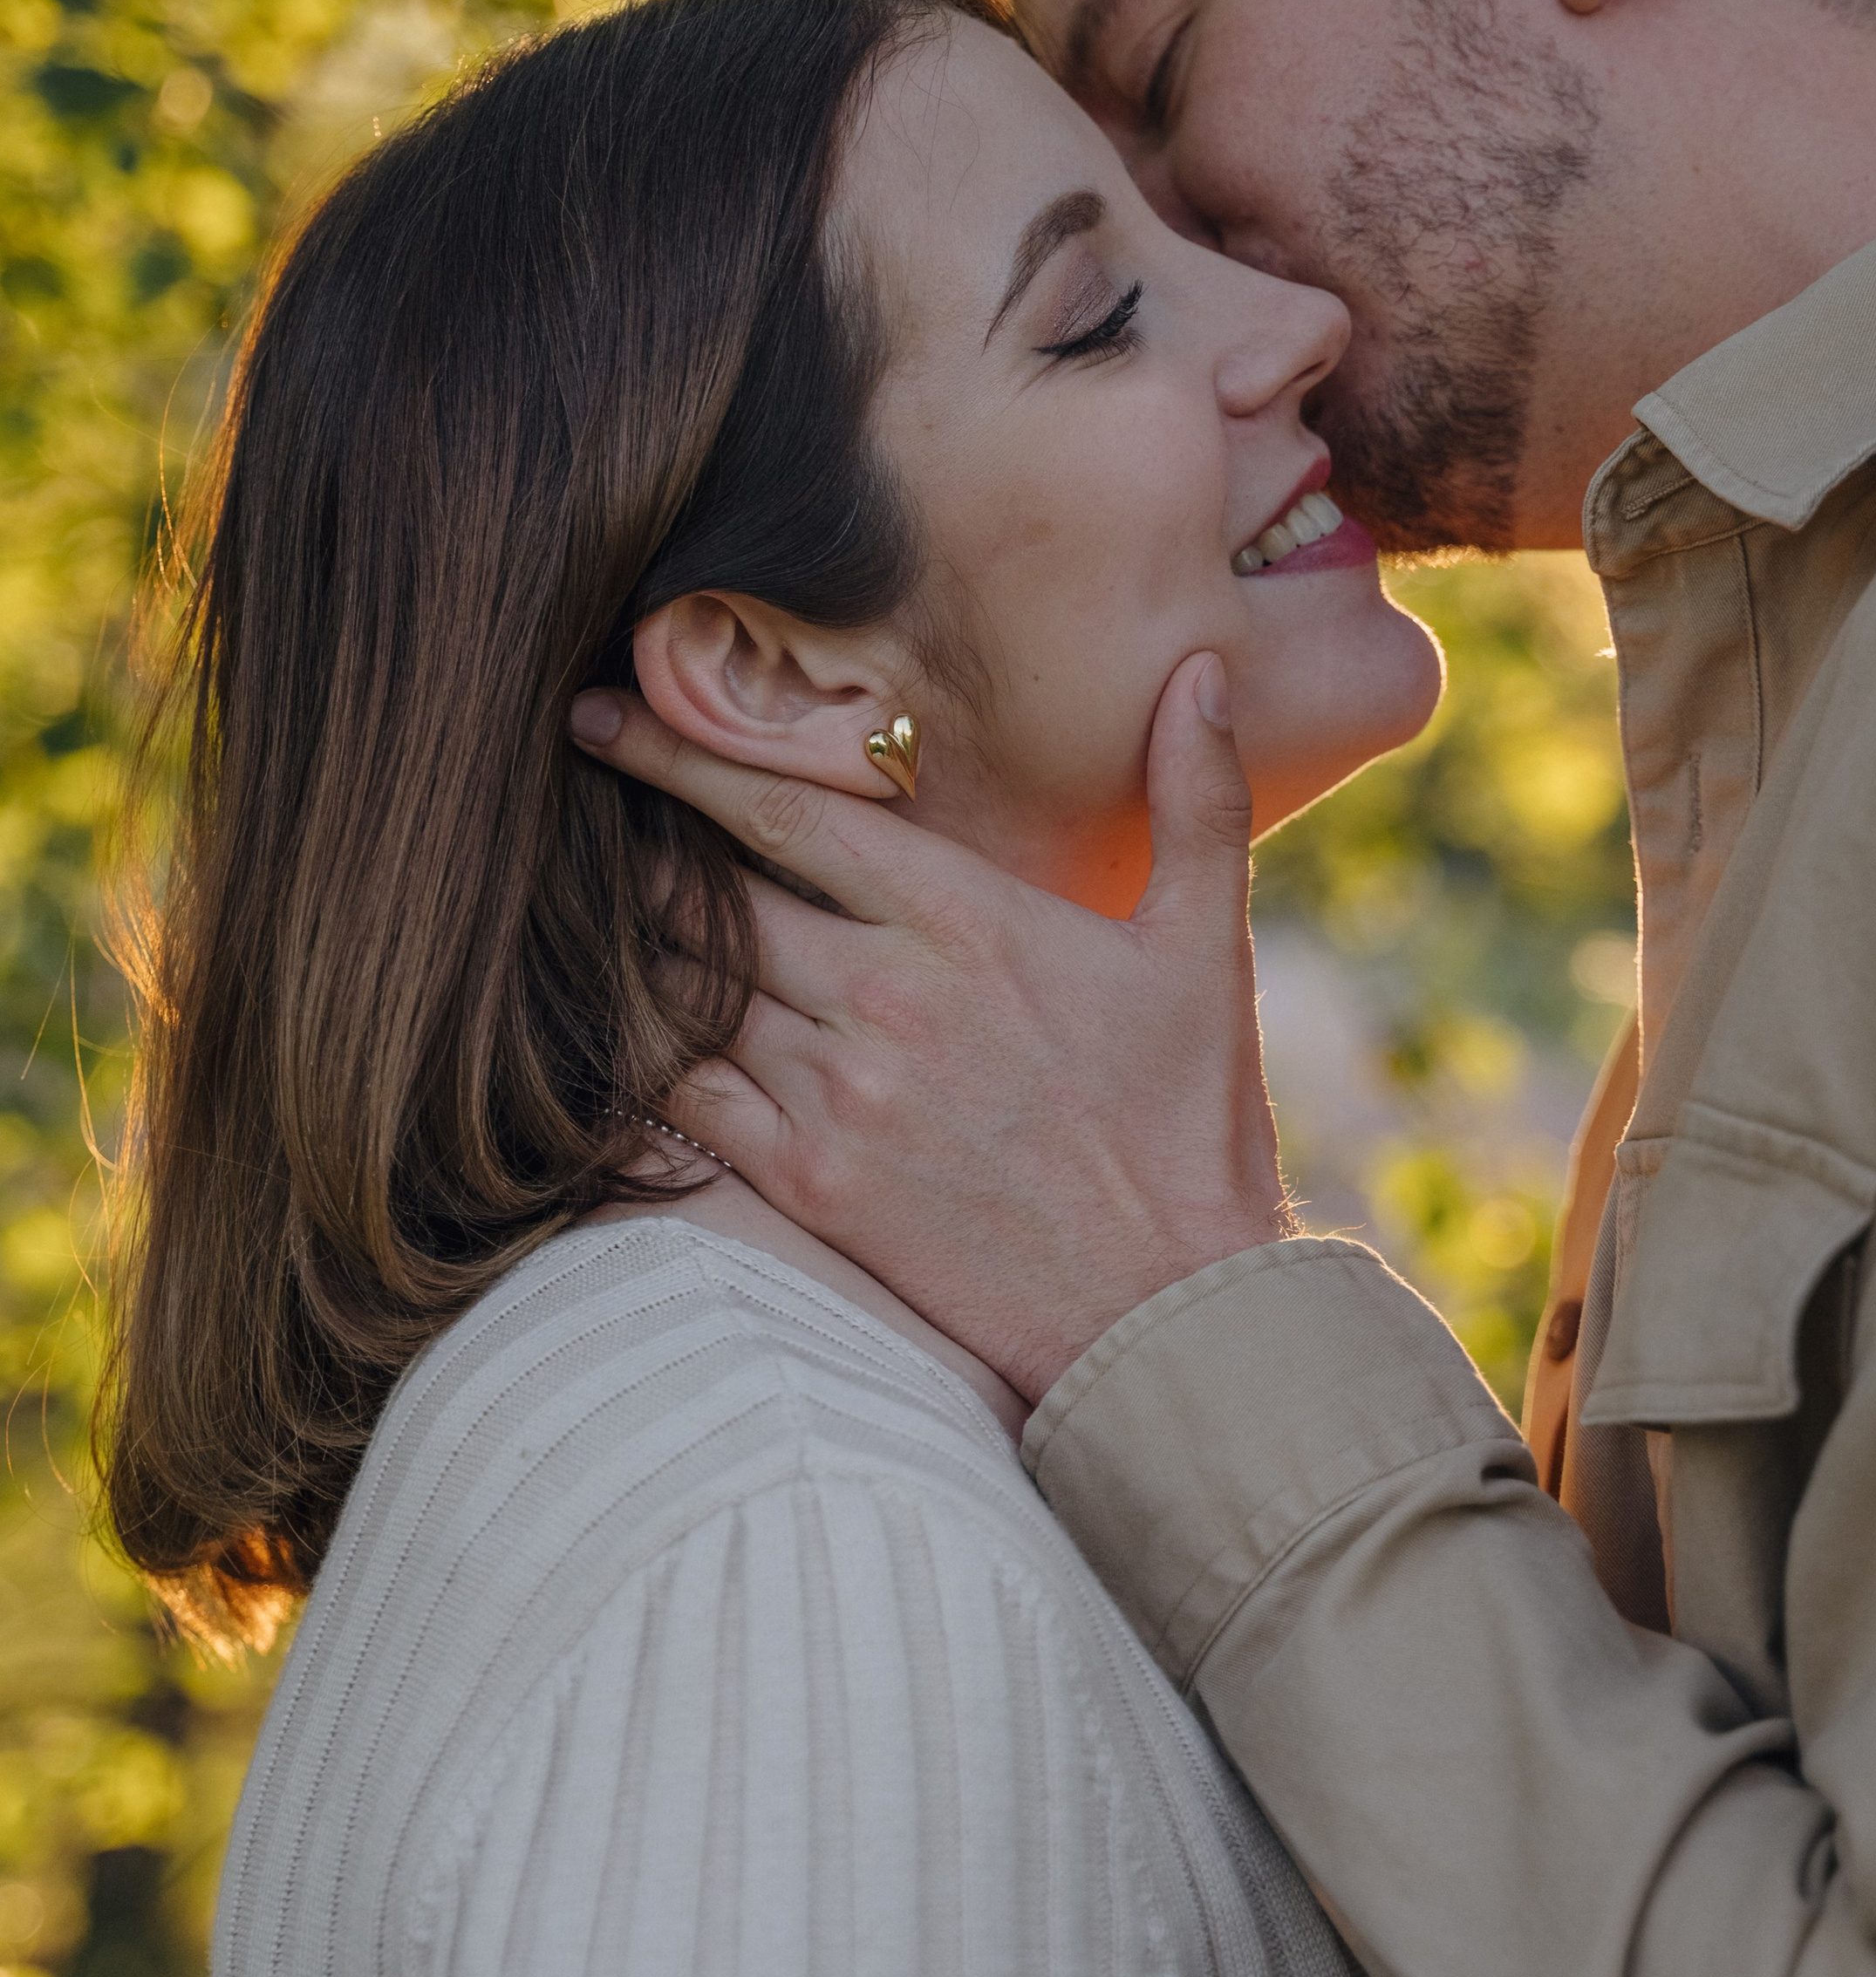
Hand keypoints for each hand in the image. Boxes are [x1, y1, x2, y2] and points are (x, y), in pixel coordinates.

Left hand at [568, 654, 1289, 1403]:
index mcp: (965, 920)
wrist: (1170, 1307)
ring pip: (686, 994)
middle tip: (568, 813)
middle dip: (633, 850)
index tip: (608, 720)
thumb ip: (1196, 797)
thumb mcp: (1205, 947)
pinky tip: (596, 1031)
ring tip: (569, 911)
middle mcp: (884, 994)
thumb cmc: (1189, 1126)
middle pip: (712, 897)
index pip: (787, 817)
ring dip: (628, 949)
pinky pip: (684, 1103)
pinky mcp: (812, 1185)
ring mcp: (839, 1093)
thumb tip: (1201, 668)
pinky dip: (635, 1059)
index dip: (682, 760)